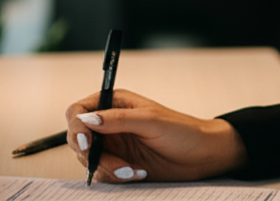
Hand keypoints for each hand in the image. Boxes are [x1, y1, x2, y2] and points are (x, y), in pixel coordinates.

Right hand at [65, 89, 246, 182]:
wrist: (202, 156)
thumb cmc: (183, 131)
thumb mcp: (151, 120)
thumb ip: (118, 119)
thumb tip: (87, 119)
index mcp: (117, 103)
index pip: (79, 110)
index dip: (77, 126)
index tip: (88, 142)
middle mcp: (111, 123)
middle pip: (78, 138)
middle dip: (92, 153)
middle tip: (115, 162)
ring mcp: (113, 145)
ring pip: (88, 159)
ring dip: (108, 167)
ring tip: (132, 169)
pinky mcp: (118, 163)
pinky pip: (102, 173)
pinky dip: (116, 176)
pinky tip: (137, 173)